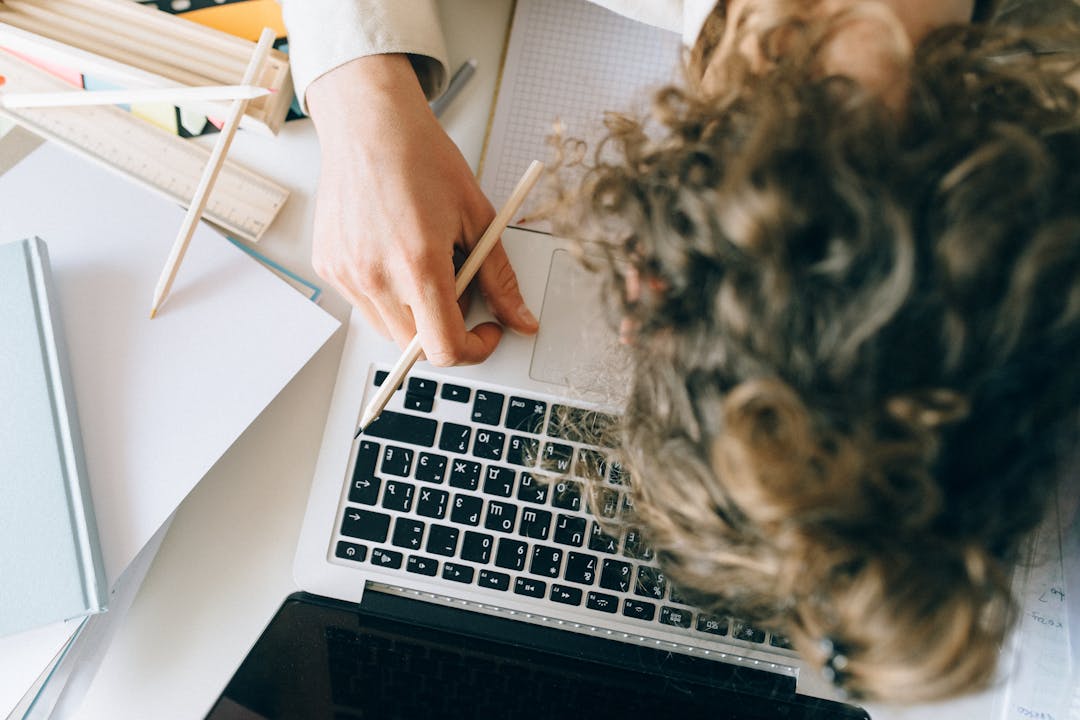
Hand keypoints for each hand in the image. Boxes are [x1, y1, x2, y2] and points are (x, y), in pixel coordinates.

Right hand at [307, 54, 537, 365]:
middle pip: (416, 346)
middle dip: (445, 328)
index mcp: (418, 265)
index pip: (444, 349)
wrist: (370, 123)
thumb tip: (521, 320)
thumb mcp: (477, 218)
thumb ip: (500, 279)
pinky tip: (395, 252)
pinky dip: (386, 294)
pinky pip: (364, 304)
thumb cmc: (422, 159)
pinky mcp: (328, 266)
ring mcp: (346, 274)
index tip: (485, 332)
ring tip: (424, 263)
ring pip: (389, 329)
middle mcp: (375, 275)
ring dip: (414, 314)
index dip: (473, 349)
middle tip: (458, 286)